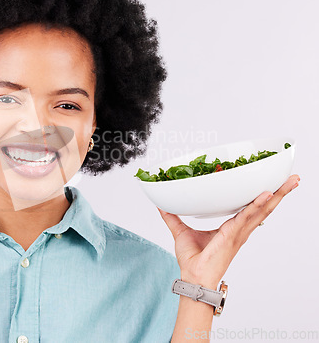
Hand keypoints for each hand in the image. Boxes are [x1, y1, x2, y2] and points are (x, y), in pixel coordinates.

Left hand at [158, 174, 299, 287]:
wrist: (193, 277)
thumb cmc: (193, 260)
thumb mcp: (181, 231)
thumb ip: (172, 216)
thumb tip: (161, 203)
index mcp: (232, 227)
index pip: (251, 207)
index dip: (263, 195)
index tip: (273, 183)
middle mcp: (240, 229)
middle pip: (264, 206)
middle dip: (280, 192)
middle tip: (293, 177)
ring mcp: (239, 232)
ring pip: (262, 210)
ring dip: (277, 195)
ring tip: (290, 181)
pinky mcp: (233, 235)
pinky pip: (247, 217)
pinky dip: (257, 205)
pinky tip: (266, 195)